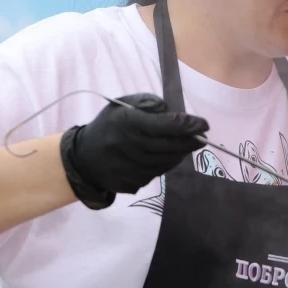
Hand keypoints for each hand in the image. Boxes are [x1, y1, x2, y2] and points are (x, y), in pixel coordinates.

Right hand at [59, 93, 208, 208]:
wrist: (83, 158)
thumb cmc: (108, 126)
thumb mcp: (123, 105)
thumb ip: (148, 103)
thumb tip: (172, 111)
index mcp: (127, 123)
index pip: (166, 125)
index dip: (189, 125)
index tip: (204, 125)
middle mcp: (129, 147)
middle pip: (171, 146)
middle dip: (190, 141)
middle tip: (201, 137)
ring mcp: (130, 168)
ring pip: (167, 162)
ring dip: (181, 154)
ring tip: (186, 145)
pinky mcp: (131, 183)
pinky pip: (157, 173)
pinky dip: (166, 164)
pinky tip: (166, 156)